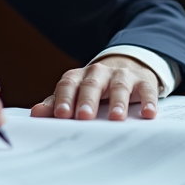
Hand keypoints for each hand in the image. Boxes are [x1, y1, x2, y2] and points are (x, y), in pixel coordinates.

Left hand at [30, 55, 160, 120]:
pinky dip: (148, 101)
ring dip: (118, 102)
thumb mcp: (76, 93)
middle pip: (91, 84)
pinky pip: (146, 90)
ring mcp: (122, 75)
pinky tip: (149, 114)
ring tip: (116, 119)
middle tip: (84, 117)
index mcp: (79, 77)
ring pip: (119, 86)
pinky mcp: (143, 81)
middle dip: (87, 100)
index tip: (61, 115)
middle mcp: (99, 73)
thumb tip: (36, 113)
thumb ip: (57, 103)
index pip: (68, 84)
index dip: (64, 99)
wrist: (127, 66)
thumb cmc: (96, 88)